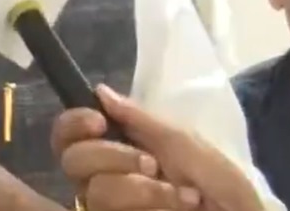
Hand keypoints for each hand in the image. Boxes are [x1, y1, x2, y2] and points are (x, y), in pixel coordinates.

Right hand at [51, 85, 262, 210]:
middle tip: (153, 164)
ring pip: (94, 192)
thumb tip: (98, 91)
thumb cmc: (220, 179)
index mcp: (120, 146)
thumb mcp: (184, 141)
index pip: (70, 134)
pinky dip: (149, 205)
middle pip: (73, 161)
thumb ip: (138, 119)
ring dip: (142, 189)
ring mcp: (112, 206)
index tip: (98, 121)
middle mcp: (108, 176)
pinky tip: (175, 206)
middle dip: (114, 157)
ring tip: (181, 195)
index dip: (72, 124)